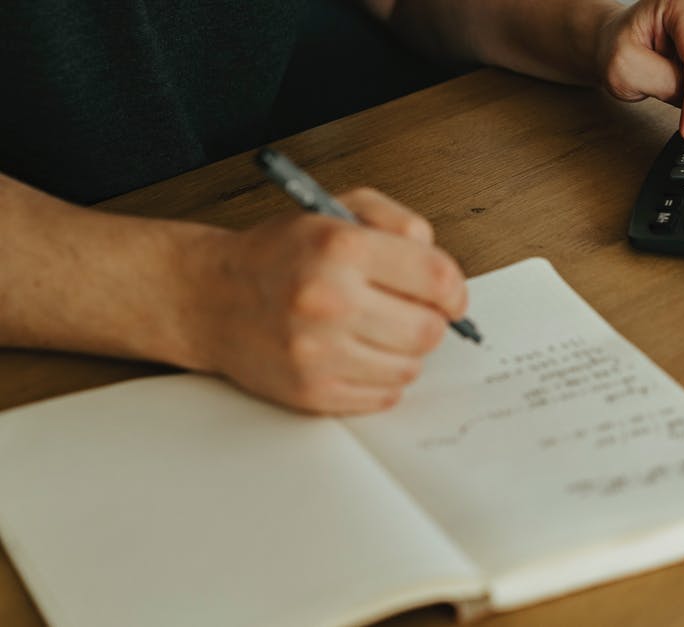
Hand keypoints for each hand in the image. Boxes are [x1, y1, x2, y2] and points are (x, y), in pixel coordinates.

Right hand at [195, 188, 467, 414]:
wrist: (209, 297)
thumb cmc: (279, 253)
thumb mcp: (337, 209)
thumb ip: (400, 224)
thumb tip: (445, 274)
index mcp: (340, 248)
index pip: (436, 279)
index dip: (455, 291)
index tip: (451, 297)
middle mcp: (328, 301)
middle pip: (428, 330)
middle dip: (431, 322)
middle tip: (412, 312)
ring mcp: (317, 352)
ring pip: (410, 367)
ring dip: (406, 352)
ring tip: (379, 332)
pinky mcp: (310, 391)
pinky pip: (383, 397)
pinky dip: (382, 379)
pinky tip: (359, 354)